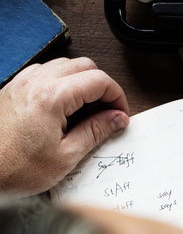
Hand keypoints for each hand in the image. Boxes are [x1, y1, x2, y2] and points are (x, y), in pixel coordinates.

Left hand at [0, 57, 129, 195]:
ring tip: (85, 110)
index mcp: (51, 97)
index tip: (120, 114)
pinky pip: (42, 73)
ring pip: (63, 65)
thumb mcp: (66, 156)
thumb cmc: (13, 168)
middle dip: (102, 86)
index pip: (99, 81)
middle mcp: (34, 83)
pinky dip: (59, 83)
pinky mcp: (11, 90)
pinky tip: (62, 107)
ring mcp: (20, 84)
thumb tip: (116, 119)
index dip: (117, 96)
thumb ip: (96, 132)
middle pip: (84, 65)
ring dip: (80, 82)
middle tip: (107, 111)